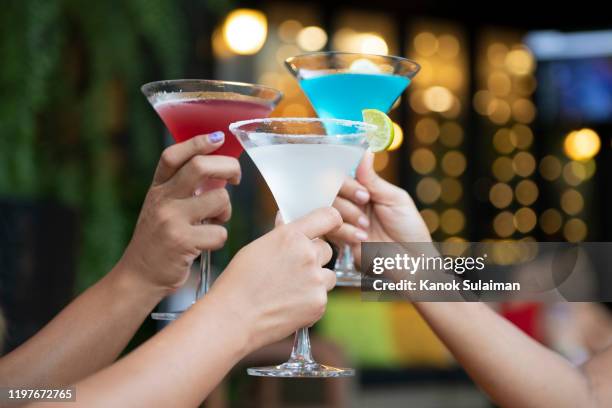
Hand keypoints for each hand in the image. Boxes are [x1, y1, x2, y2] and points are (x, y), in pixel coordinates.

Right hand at [118, 131, 240, 294]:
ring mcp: (171, 220)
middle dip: (228, 167)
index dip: (198, 142)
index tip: (219, 138)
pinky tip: (206, 243)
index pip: (173, 155)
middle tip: (236, 178)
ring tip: (216, 221)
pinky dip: (219, 238)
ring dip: (226, 211)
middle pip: (200, 167)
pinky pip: (220, 232)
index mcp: (158, 187)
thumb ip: (184, 187)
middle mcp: (162, 199)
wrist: (139, 274)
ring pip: (219, 200)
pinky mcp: (182, 242)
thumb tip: (221, 169)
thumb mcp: (163, 206)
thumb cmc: (160, 237)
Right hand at [208, 207, 341, 352]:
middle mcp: (307, 254)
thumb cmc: (238, 282)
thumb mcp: (257, 248)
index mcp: (291, 236)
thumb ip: (280, 235)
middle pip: (326, 249)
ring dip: (315, 280)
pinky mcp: (319, 303)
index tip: (330, 226)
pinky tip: (288, 305)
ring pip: (328, 275)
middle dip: (314, 257)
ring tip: (288, 290)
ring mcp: (316, 280)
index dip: (331, 220)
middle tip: (292, 269)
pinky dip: (310, 301)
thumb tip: (287, 222)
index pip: (329, 217)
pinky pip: (322, 297)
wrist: (234, 318)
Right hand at [328, 151, 430, 264]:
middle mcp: (352, 204)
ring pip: (328, 209)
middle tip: (364, 206)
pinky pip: (330, 229)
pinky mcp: (341, 240)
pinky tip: (361, 238)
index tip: (363, 193)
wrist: (411, 262)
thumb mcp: (396, 200)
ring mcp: (345, 222)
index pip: (345, 176)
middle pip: (332, 190)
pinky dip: (344, 232)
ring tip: (366, 228)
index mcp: (365, 191)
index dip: (349, 182)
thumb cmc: (410, 230)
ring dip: (347, 216)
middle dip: (347, 198)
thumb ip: (374, 180)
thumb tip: (366, 153)